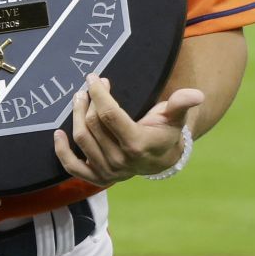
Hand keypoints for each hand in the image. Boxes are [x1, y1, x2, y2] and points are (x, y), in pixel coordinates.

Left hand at [53, 75, 201, 185]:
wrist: (161, 160)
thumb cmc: (165, 133)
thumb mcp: (174, 118)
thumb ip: (180, 105)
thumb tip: (197, 94)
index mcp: (138, 144)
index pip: (109, 115)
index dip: (99, 93)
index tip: (94, 78)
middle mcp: (121, 160)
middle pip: (93, 124)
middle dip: (88, 100)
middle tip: (88, 86)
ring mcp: (108, 171)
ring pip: (81, 138)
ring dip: (75, 115)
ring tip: (78, 98)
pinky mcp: (98, 178)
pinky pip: (73, 167)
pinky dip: (62, 151)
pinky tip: (58, 134)